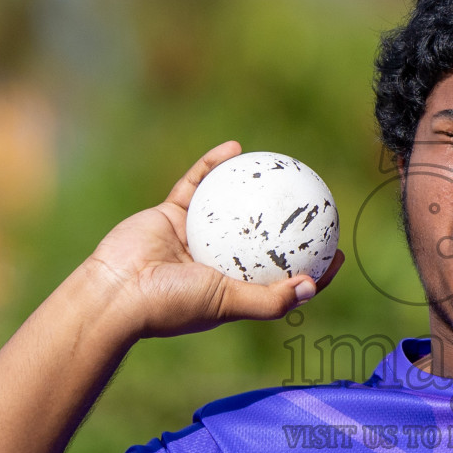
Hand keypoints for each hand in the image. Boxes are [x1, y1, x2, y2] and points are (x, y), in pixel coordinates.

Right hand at [85, 140, 343, 337]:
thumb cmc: (171, 304)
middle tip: (316, 201)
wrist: (115, 293)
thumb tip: (313, 287)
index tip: (338, 250)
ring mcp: (196, 236)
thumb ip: (270, 299)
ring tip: (282, 166)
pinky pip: (198, 182)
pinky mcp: (172, 213)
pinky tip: (236, 147)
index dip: (313, 267)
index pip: (282, 279)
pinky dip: (214, 164)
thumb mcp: (227, 304)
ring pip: (233, 205)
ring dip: (256, 186)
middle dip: (288, 222)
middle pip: (263, 239)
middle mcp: (218, 263)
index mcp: (234, 289)